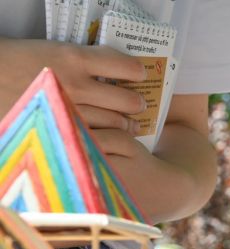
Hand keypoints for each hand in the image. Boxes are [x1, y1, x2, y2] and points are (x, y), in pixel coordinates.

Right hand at [0, 39, 146, 132]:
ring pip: (116, 124)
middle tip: (137, 105)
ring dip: (126, 125)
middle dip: (135, 103)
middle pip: (127, 100)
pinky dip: (108, 140)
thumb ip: (81, 63)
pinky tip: (110, 139)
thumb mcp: (49, 52)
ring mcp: (71, 113)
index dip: (136, 73)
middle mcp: (77, 86)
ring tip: (128, 125)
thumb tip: (111, 72)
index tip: (139, 75)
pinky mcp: (64, 133)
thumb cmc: (15, 63)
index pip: (124, 67)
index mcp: (73, 58)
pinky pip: (98, 140)